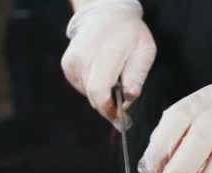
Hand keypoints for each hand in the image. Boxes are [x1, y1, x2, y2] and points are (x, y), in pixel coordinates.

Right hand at [61, 0, 155, 129]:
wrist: (105, 15)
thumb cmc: (129, 33)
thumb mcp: (144, 51)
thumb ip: (137, 76)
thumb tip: (129, 98)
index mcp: (105, 52)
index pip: (99, 90)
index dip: (109, 109)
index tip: (121, 117)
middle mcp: (84, 56)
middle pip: (93, 96)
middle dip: (109, 105)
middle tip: (123, 101)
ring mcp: (73, 61)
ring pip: (88, 94)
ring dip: (103, 94)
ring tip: (114, 76)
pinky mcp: (67, 65)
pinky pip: (82, 87)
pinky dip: (94, 87)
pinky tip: (102, 72)